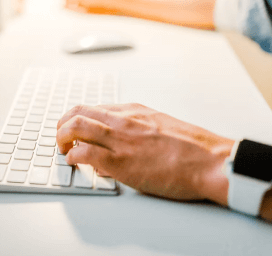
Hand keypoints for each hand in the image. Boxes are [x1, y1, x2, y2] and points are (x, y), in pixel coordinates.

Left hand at [56, 104, 232, 202]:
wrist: (211, 161)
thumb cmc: (192, 147)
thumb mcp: (161, 127)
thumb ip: (136, 131)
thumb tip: (120, 139)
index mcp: (133, 110)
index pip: (93, 108)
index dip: (77, 118)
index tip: (73, 128)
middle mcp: (123, 120)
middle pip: (78, 112)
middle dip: (62, 124)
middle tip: (60, 136)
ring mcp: (120, 139)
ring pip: (75, 127)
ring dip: (61, 137)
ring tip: (62, 148)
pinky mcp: (120, 161)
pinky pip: (83, 154)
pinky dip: (72, 157)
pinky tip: (74, 163)